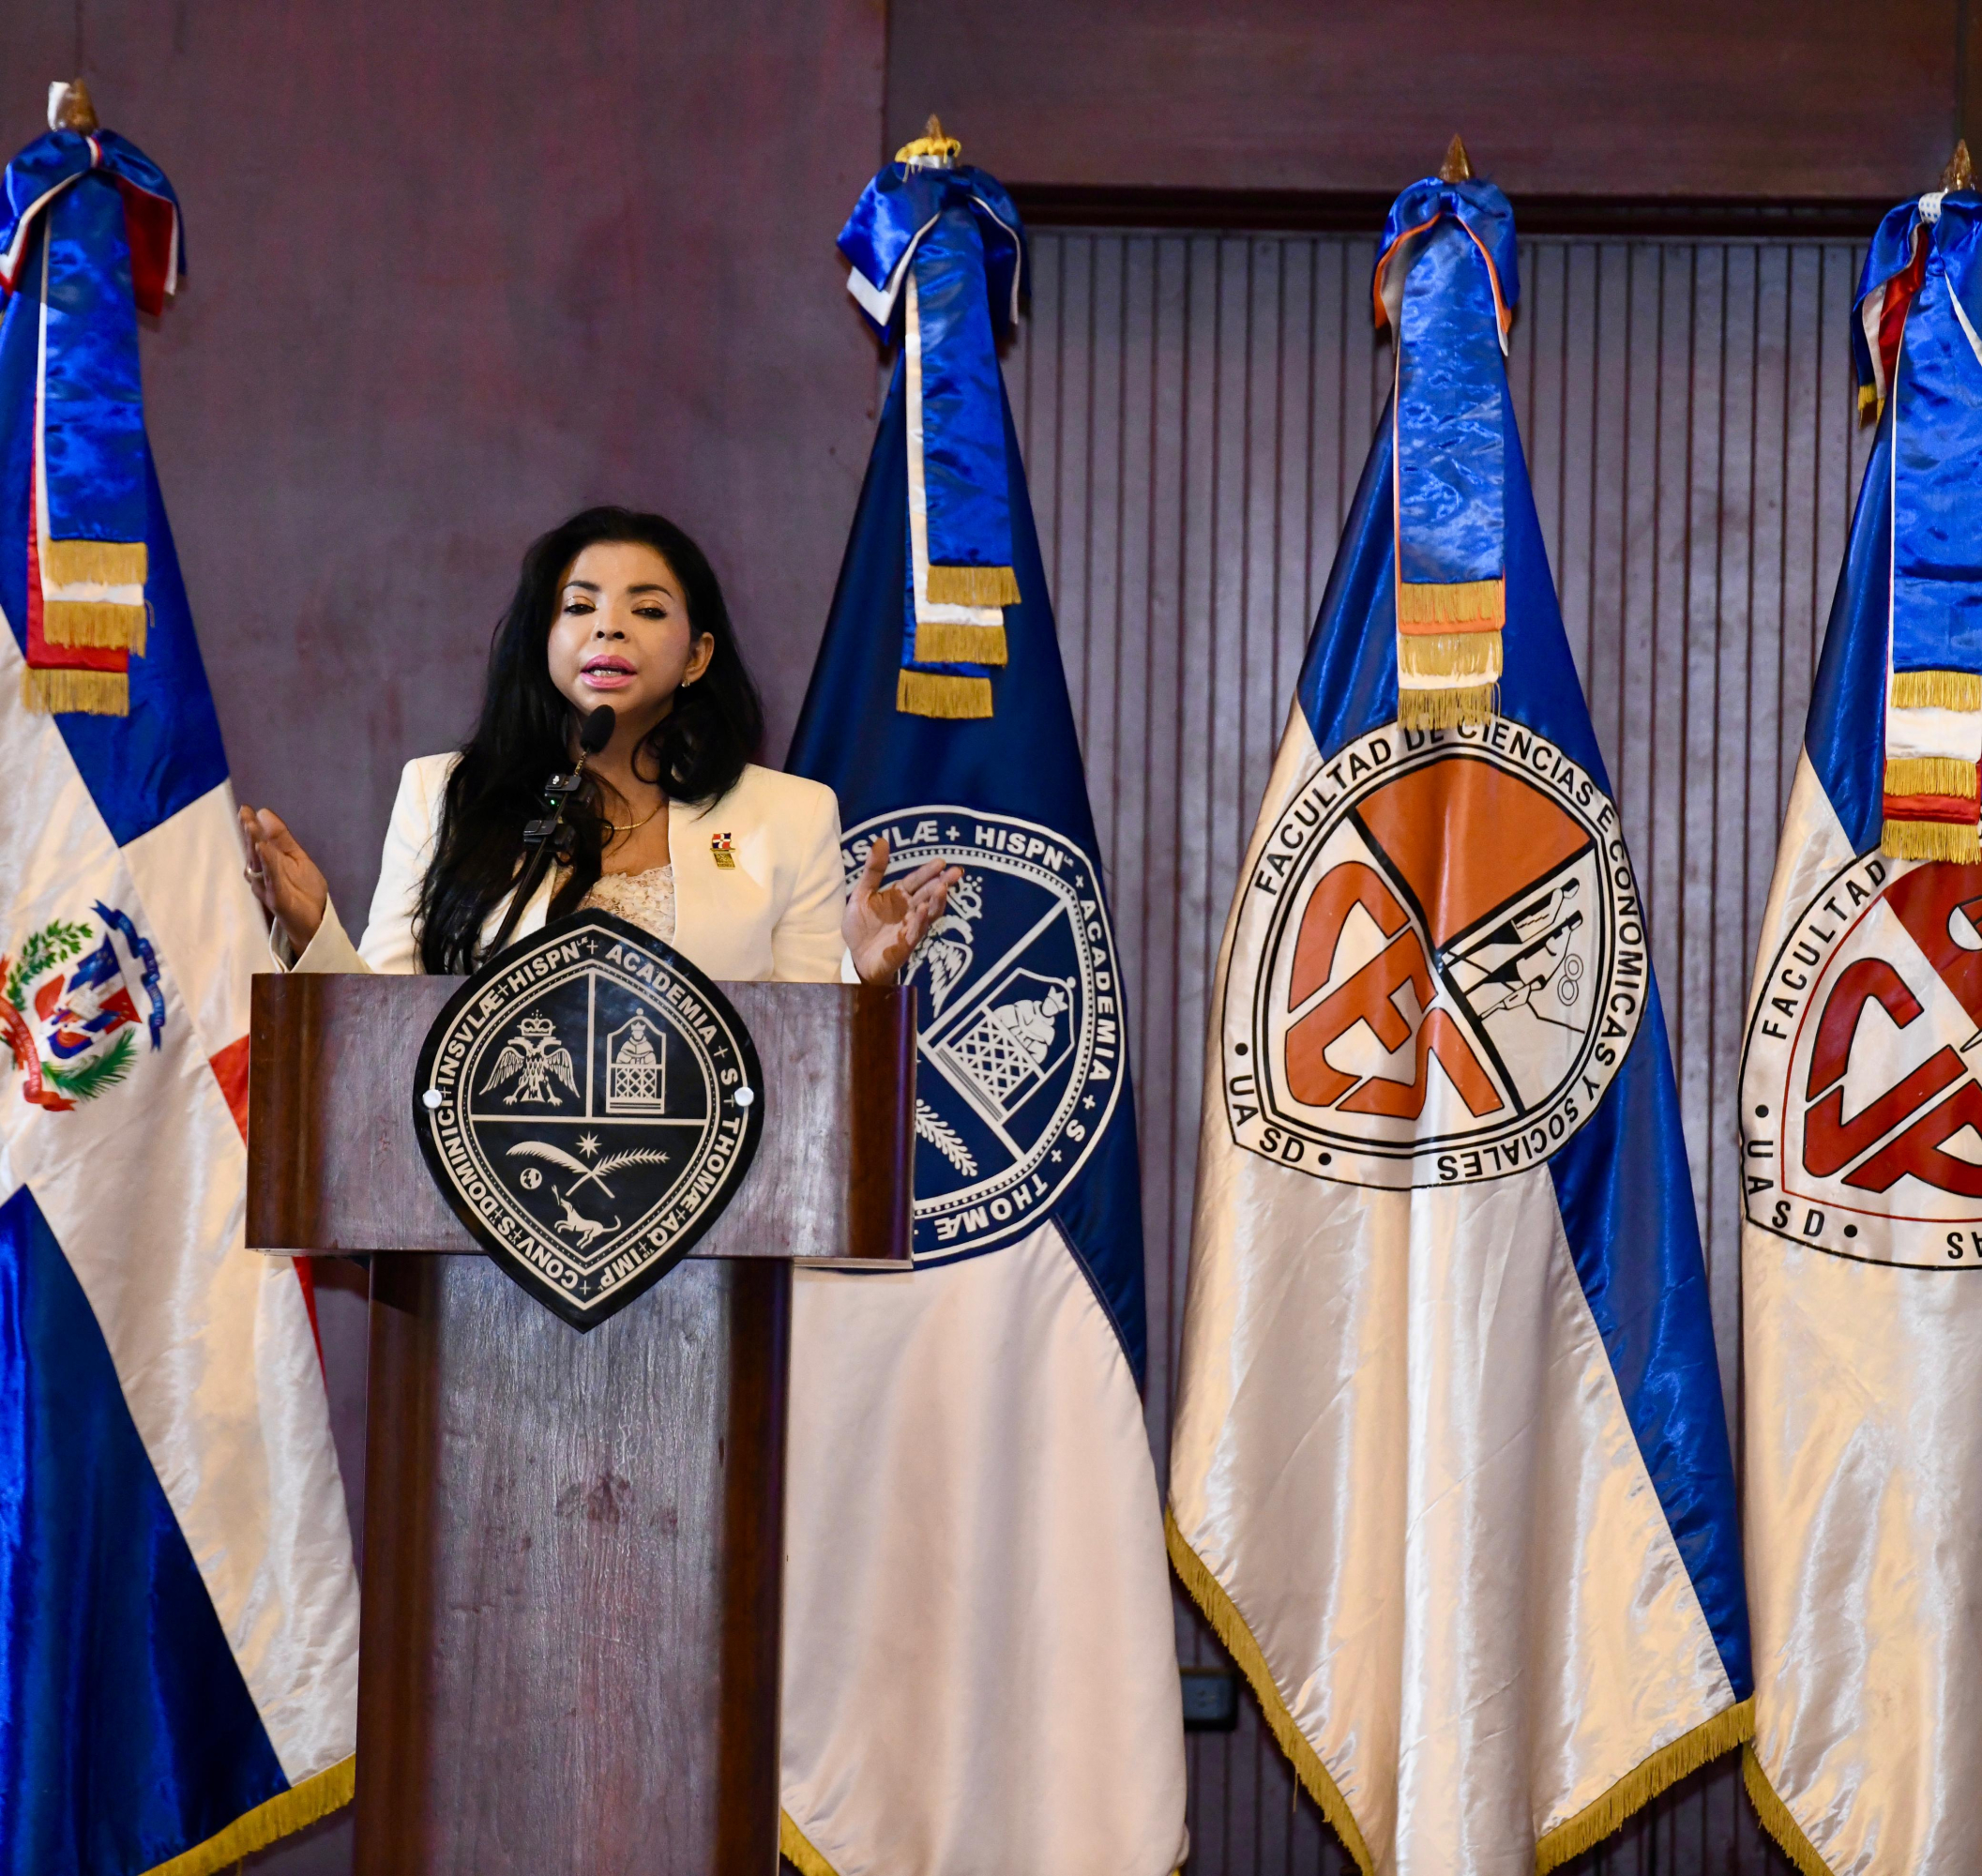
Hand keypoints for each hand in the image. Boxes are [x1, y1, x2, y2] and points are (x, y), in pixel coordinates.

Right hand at [238, 806, 329, 956]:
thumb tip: (263, 812)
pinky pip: (271, 878)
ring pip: (259, 862)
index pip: (257, 841)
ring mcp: (268, 886)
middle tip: (244, 813)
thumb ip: (281, 838)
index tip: (246, 809)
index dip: (250, 826)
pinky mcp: (277, 898)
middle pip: (253, 850)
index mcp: (266, 863)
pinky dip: (268, 863)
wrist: (317, 921)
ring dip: (255, 844)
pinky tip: (264, 850)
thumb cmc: (303, 890)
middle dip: (249, 832)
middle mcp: (262, 874)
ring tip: (252, 826)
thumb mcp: (295, 857)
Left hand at [843, 835, 961, 986]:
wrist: (856, 958)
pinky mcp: (905, 944)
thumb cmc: (862, 926)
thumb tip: (882, 840)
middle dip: (942, 883)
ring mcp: (909, 927)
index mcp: (899, 896)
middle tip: (956, 872)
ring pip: (929, 913)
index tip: (941, 861)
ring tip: (942, 888)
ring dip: (936, 901)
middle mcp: (909, 910)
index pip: (917, 881)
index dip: (928, 871)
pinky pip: (915, 931)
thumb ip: (873, 870)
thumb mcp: (862, 894)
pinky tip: (923, 910)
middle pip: (928, 894)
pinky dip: (920, 921)